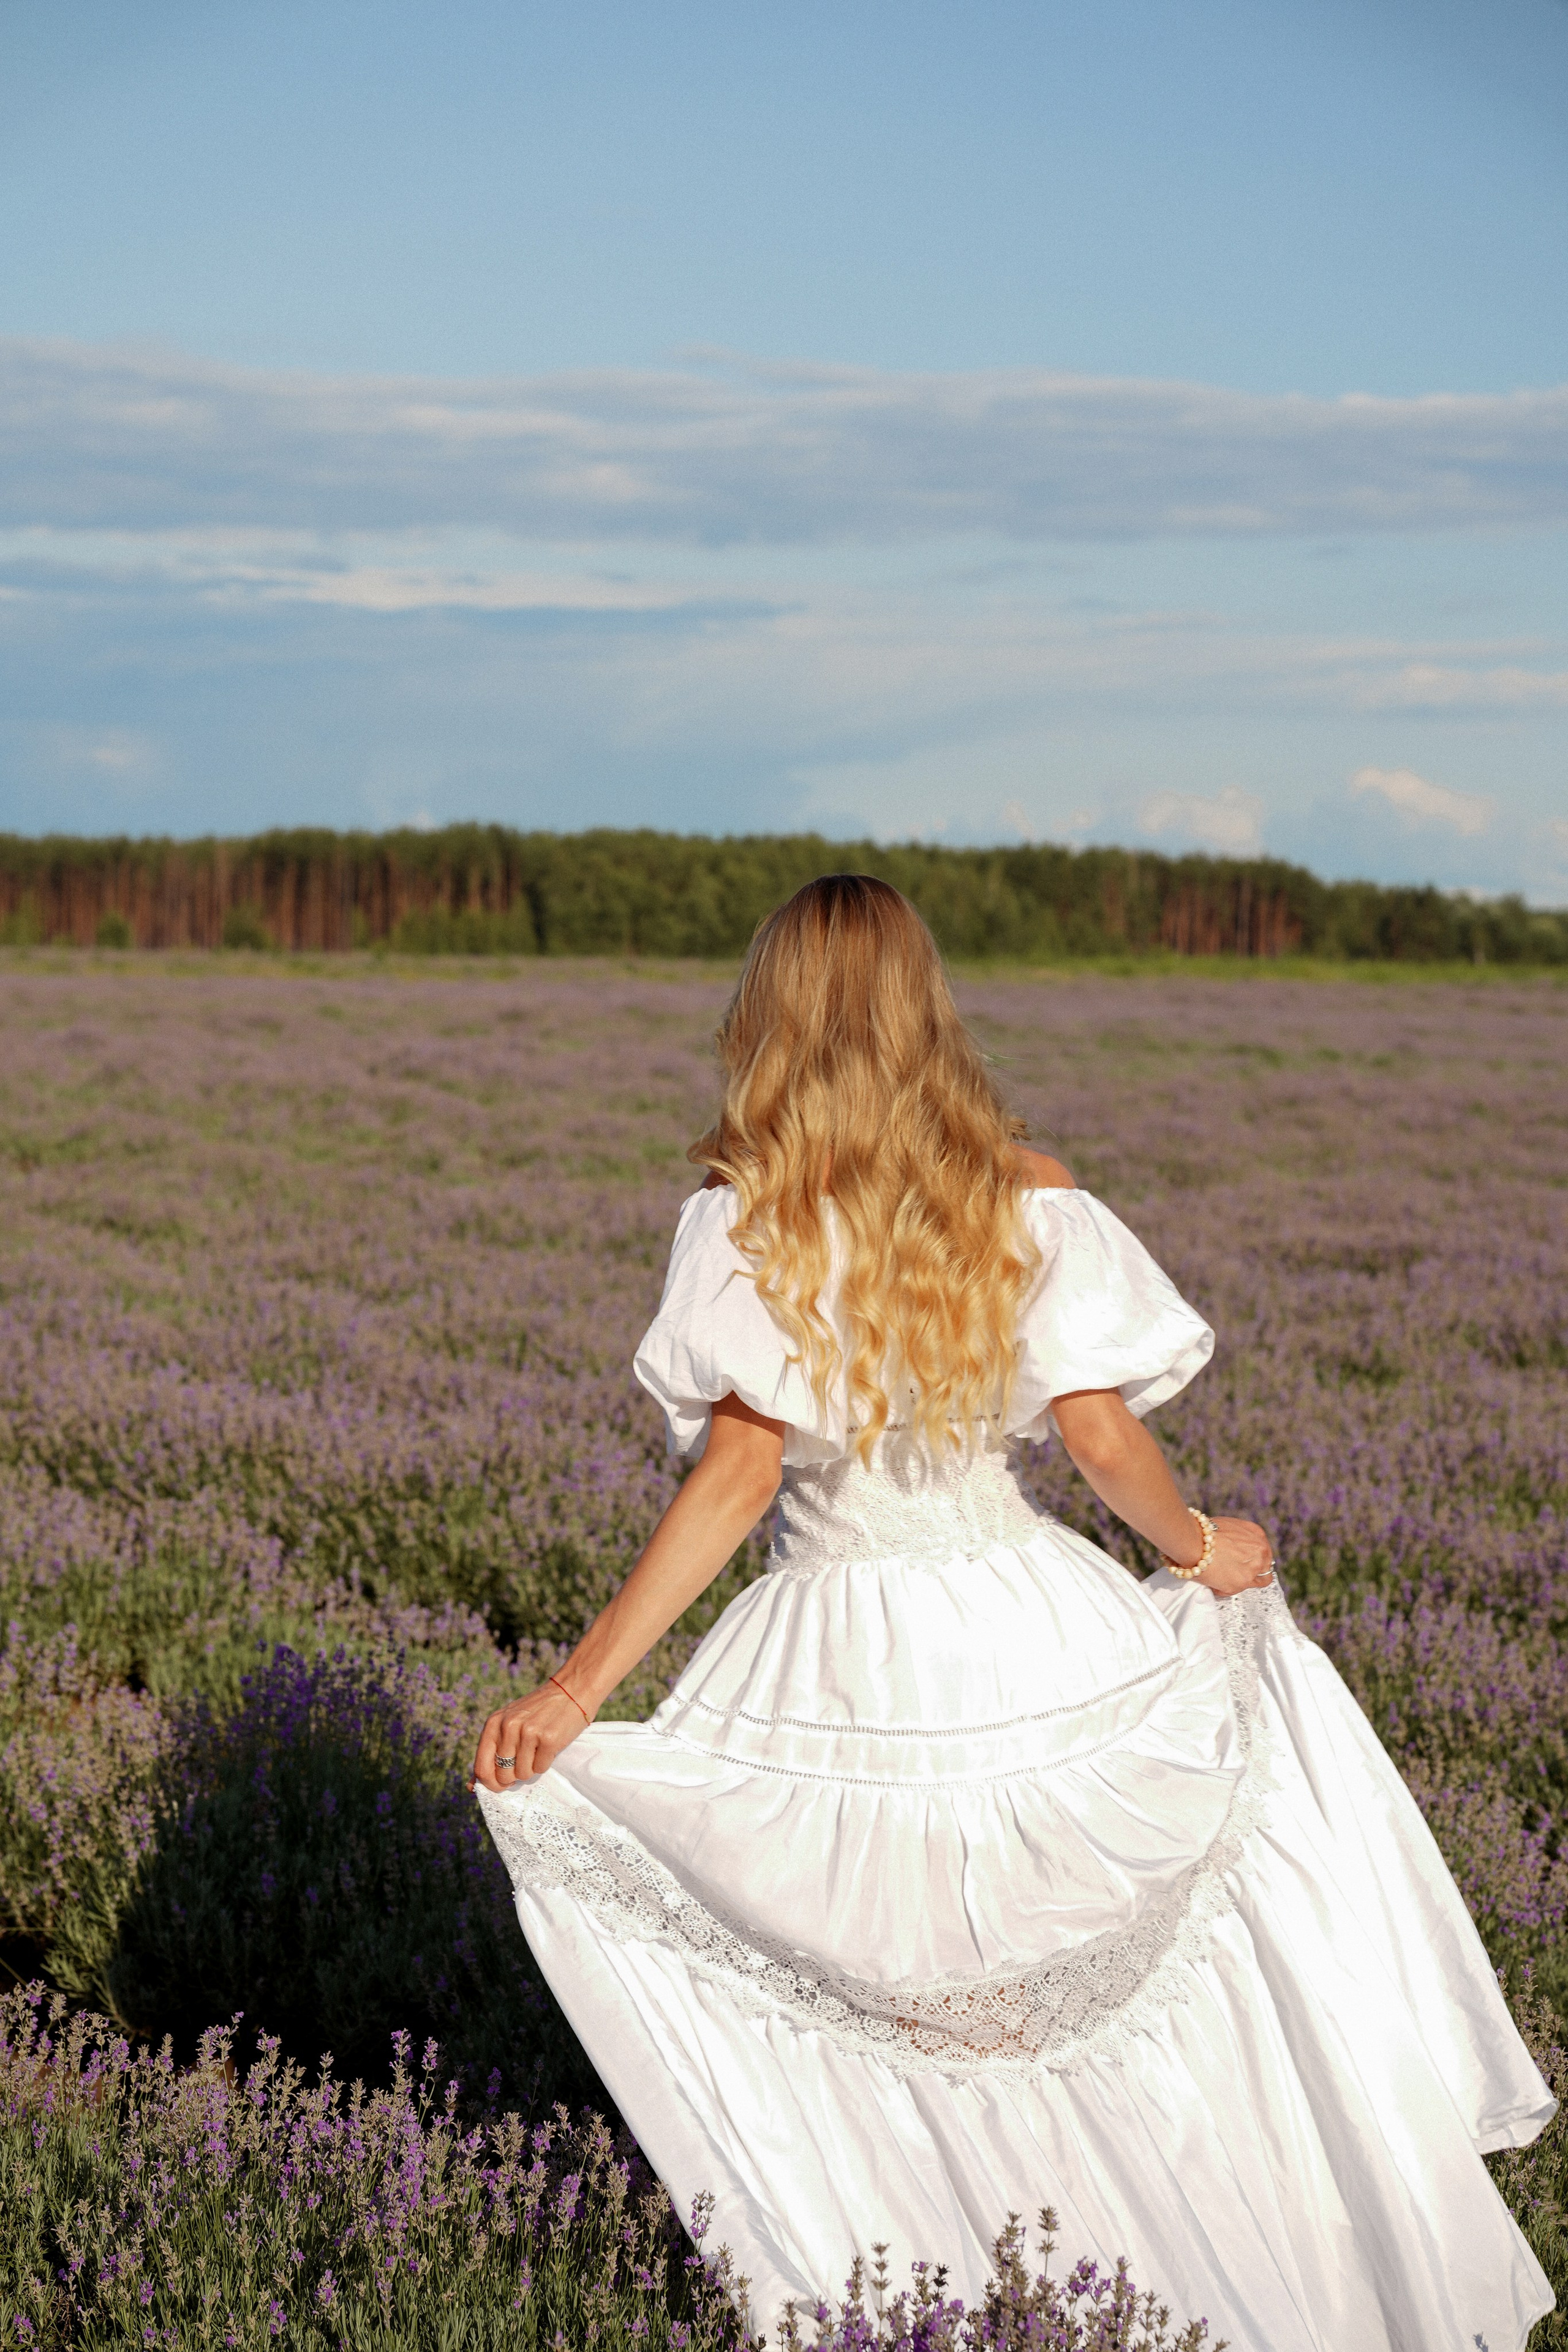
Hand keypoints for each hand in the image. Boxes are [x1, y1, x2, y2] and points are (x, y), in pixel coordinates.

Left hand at [470, 1679, 593, 1792]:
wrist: (571, 1690)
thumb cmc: (537, 1711)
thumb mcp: (508, 1722)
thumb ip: (491, 1750)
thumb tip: (472, 1786)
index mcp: (494, 1723)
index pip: (482, 1768)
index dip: (491, 1783)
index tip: (501, 1785)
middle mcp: (508, 1727)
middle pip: (503, 1775)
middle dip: (514, 1776)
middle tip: (525, 1760)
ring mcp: (529, 1732)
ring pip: (523, 1774)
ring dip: (531, 1768)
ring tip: (538, 1748)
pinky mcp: (549, 1738)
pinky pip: (541, 1768)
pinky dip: (545, 1763)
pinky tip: (549, 1746)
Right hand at [1198, 1517, 1275, 1597]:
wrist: (1193, 1541)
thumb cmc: (1203, 1531)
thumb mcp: (1228, 1525)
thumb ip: (1238, 1538)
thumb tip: (1233, 1548)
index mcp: (1257, 1534)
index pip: (1264, 1552)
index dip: (1253, 1558)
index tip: (1244, 1562)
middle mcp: (1260, 1552)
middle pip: (1264, 1568)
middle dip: (1250, 1571)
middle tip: (1233, 1572)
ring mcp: (1252, 1569)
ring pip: (1253, 1583)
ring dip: (1238, 1581)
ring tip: (1220, 1577)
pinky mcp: (1240, 1584)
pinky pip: (1233, 1591)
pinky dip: (1222, 1589)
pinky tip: (1212, 1581)